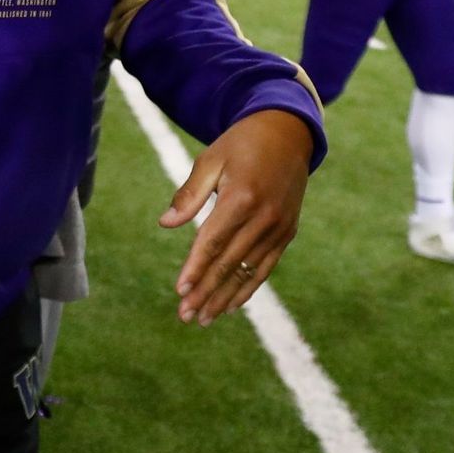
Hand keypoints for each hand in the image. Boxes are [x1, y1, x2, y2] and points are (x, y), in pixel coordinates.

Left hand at [159, 110, 311, 326]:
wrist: (287, 134)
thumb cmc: (240, 144)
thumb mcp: (210, 160)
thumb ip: (189, 194)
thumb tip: (165, 223)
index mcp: (242, 198)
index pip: (213, 242)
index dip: (196, 268)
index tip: (180, 290)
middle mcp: (264, 217)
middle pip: (229, 263)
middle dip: (206, 292)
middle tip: (186, 316)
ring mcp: (279, 227)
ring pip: (248, 271)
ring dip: (225, 297)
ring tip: (204, 318)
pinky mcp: (287, 232)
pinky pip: (265, 267)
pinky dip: (248, 287)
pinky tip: (231, 305)